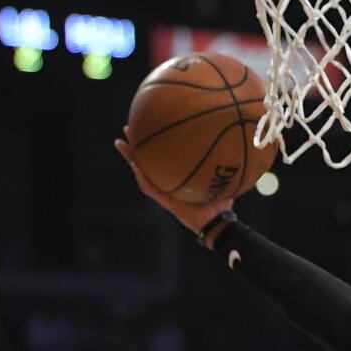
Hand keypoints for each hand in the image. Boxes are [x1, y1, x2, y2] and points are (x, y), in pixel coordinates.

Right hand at [114, 128, 231, 243]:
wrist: (219, 223)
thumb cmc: (222, 203)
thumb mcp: (222, 177)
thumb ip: (222, 163)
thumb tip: (228, 142)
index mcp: (178, 178)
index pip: (162, 158)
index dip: (155, 144)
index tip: (150, 127)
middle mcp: (168, 184)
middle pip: (148, 162)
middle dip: (137, 146)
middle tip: (128, 129)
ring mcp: (165, 193)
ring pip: (143, 173)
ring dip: (131, 158)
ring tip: (121, 143)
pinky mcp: (166, 203)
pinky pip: (151, 189)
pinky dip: (143, 178)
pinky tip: (135, 166)